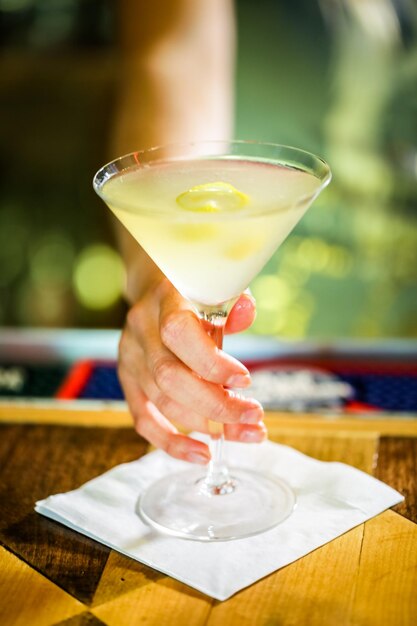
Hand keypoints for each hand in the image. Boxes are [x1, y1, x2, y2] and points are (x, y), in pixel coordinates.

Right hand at [118, 277, 264, 462]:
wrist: (156, 287)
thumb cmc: (197, 291)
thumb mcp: (218, 286)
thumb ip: (234, 301)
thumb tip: (246, 314)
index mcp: (165, 298)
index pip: (178, 333)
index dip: (210, 362)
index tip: (245, 380)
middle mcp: (141, 328)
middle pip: (168, 377)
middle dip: (215, 405)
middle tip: (252, 416)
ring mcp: (130, 357)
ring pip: (162, 402)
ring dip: (206, 425)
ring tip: (246, 432)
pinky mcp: (128, 381)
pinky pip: (143, 420)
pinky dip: (172, 442)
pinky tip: (202, 454)